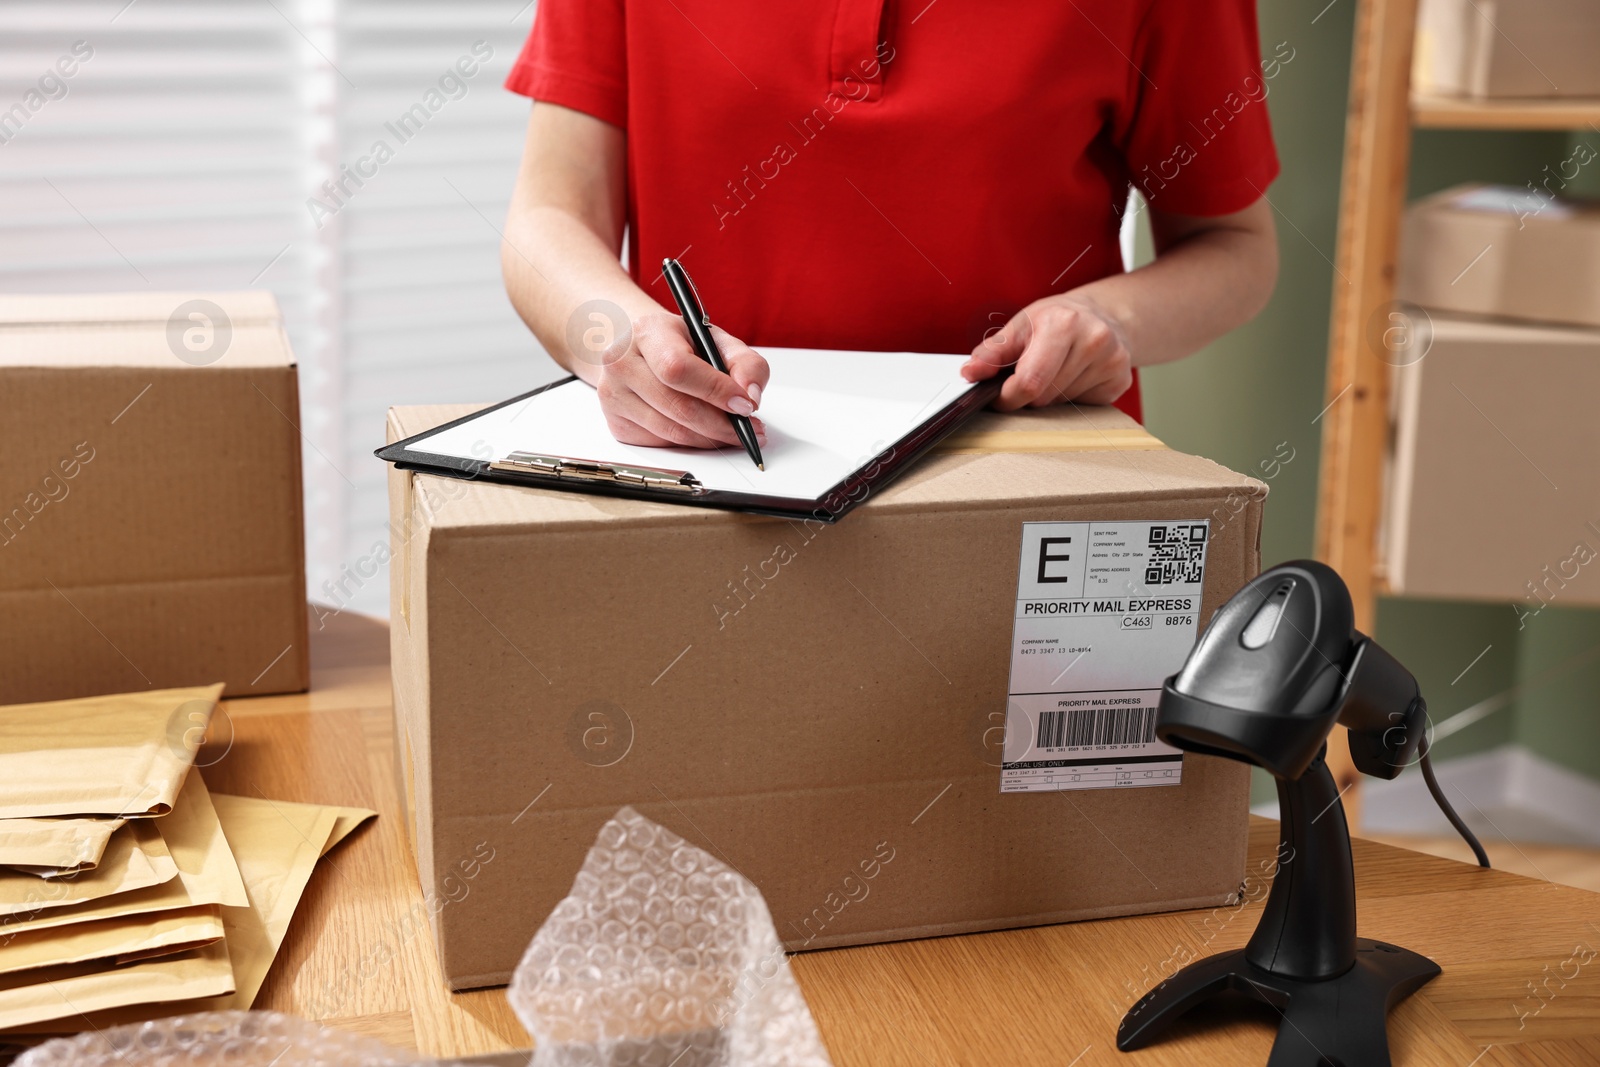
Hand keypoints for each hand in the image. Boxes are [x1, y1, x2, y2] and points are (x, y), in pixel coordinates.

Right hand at [594, 311, 768, 448]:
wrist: (637, 348)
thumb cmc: (678, 343)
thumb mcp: (715, 340)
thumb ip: (744, 362)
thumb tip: (750, 396)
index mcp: (647, 331)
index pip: (678, 367)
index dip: (715, 390)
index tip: (745, 404)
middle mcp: (621, 361)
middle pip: (678, 406)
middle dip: (721, 424)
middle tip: (749, 427)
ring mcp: (614, 395)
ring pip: (672, 432)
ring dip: (711, 438)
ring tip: (735, 432)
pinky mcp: (616, 423)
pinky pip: (663, 443)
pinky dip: (692, 442)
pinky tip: (706, 432)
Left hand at [960, 294, 1132, 410]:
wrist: (1103, 315)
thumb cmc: (1056, 320)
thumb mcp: (1020, 326)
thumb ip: (993, 352)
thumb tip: (969, 373)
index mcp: (1063, 323)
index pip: (1029, 382)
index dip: (1007, 398)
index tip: (1000, 397)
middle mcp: (1093, 340)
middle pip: (1044, 397)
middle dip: (1029, 394)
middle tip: (1033, 372)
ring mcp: (1112, 361)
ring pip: (1062, 405)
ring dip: (1051, 396)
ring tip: (1057, 370)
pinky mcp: (1121, 381)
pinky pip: (1082, 407)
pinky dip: (1071, 398)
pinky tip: (1076, 376)